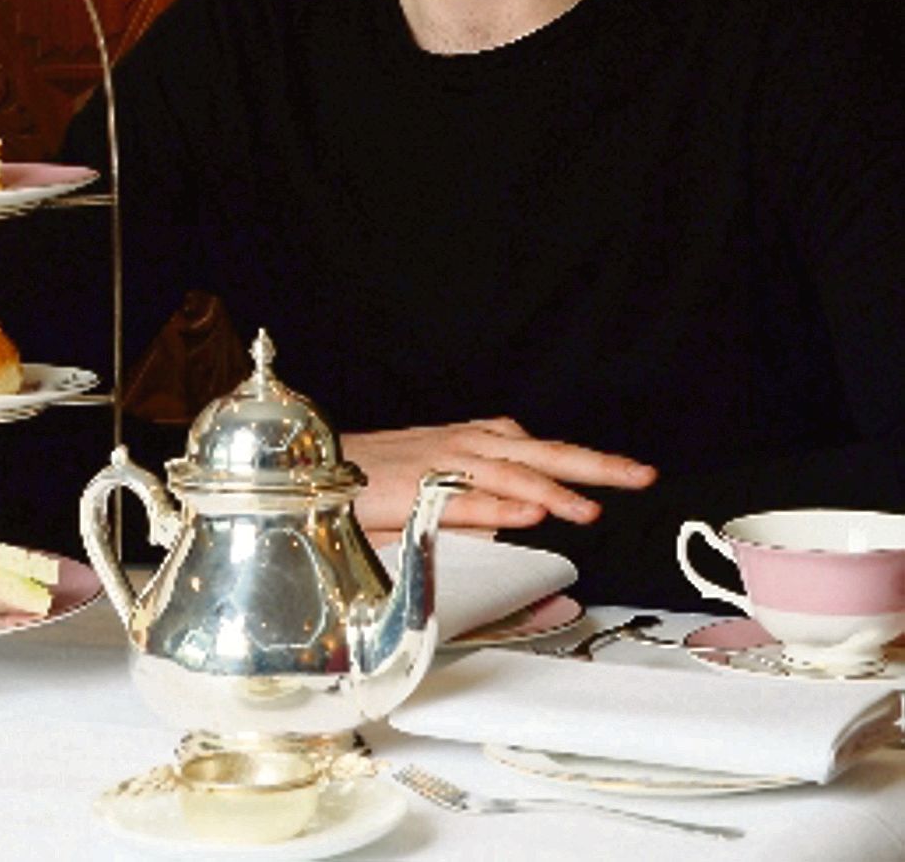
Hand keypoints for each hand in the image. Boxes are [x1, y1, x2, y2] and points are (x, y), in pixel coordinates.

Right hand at [342, 418, 656, 533]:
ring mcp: (444, 464)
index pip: (545, 449)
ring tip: (592, 510)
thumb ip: (482, 498)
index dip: (591, 462)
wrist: (318, 465)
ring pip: (511, 472)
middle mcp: (466, 446)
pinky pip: (466, 496)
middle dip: (596, 466)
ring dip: (555, 489)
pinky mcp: (418, 489)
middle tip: (641, 476)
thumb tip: (523, 517)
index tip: (632, 474)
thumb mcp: (439, 483)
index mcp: (475, 442)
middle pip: (543, 453)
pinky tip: (529, 511)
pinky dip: (500, 502)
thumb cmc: (377, 476)